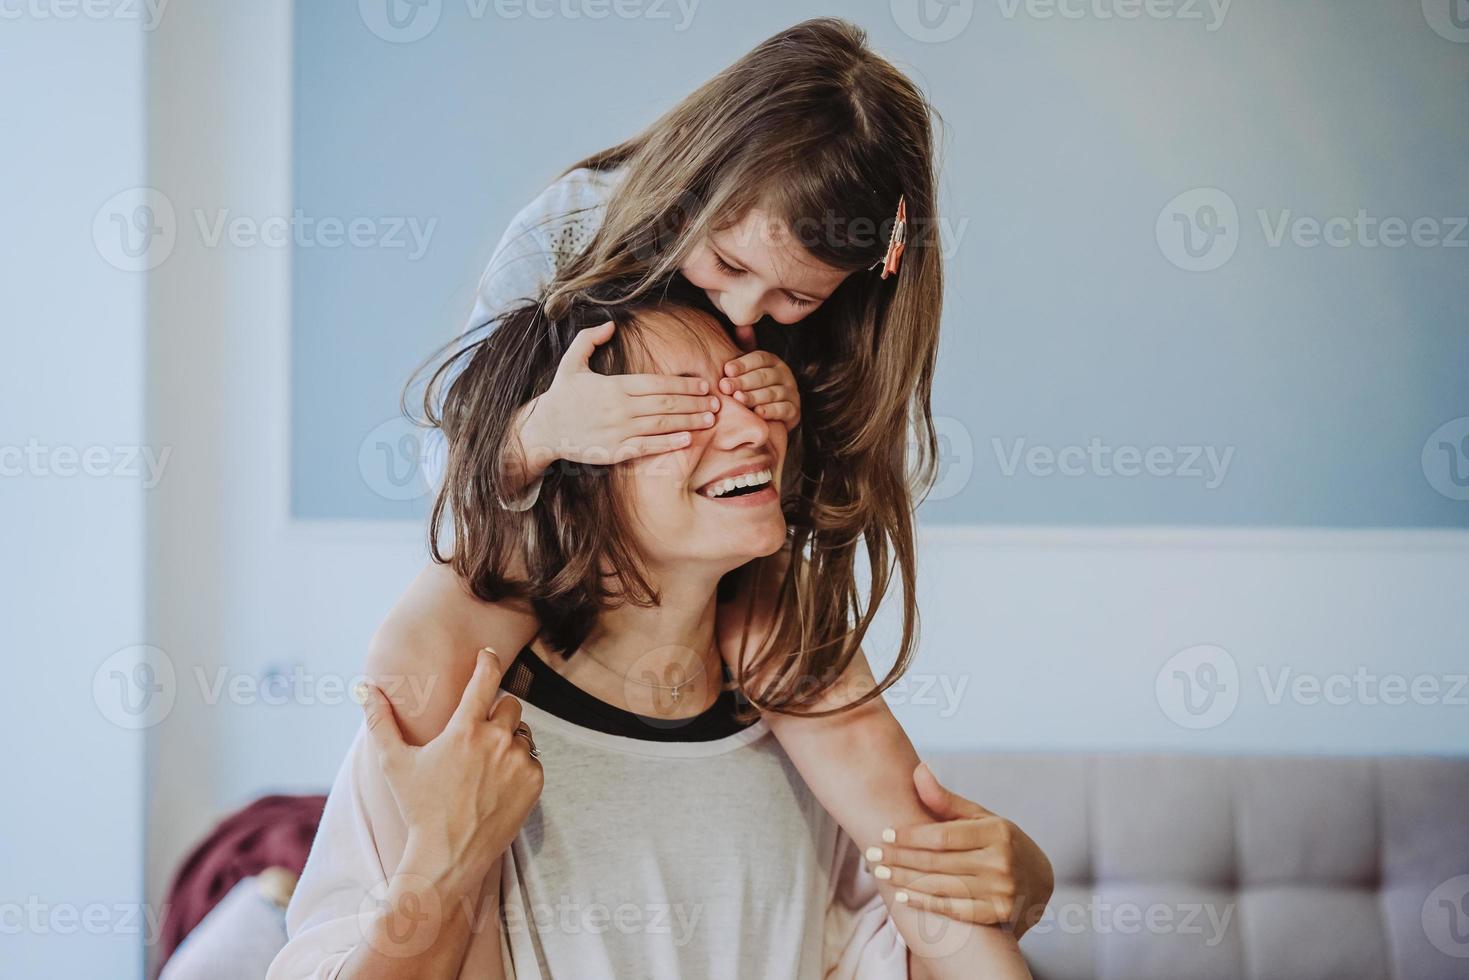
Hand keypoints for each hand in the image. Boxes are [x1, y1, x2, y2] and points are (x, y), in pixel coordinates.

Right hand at [361, 648, 543, 892]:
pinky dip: (518, 767)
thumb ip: (380, 722)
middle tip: (478, 736)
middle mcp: (496, 741)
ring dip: (507, 741)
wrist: (448, 856)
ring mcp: (519, 762)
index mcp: (465, 730)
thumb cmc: (418, 808)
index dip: (488, 662)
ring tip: (484, 768)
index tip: (489, 655)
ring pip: (522, 733)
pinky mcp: (534, 782)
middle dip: (497, 713)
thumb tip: (365, 689)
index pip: (485, 679)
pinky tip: (497, 786)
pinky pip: (532, 760)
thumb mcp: (394, 764)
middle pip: (511, 704)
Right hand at [516, 321, 719, 473]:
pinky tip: (687, 439)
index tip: (704, 384)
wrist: (544, 430)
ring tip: (710, 419)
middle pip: (666, 403)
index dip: (684, 384)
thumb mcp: (571, 362)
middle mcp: (620, 407)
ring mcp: (619, 430)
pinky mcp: (615, 450)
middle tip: (717, 402)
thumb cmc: (561, 396)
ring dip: (689, 421)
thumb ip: (589, 339)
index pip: (658, 383)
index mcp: (615, 385)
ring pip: (662, 424)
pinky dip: (669, 443)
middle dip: (694, 402)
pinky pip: (648, 447)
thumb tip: (611, 324)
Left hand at [719, 350, 799, 429]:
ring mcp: (791, 392)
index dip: (743, 364)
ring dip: (754, 396)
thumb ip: (745, 348)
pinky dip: (771, 411)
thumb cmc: (754, 388)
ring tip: (738, 399)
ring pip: (773, 393)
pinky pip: (784, 410)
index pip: (759, 358)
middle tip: (725, 386)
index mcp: (772, 361)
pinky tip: (758, 412)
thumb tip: (741, 327)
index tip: (727, 369)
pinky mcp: (794, 411)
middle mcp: (784, 374)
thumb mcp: (748, 368)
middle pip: (764, 376)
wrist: (771, 414)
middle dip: (743, 381)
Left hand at [865, 763, 1052, 936]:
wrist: (1040, 881)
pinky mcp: (999, 915)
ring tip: (879, 874)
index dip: (911, 835)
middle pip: (938, 862)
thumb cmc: (1000, 842)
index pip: (944, 835)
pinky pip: (954, 911)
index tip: (884, 833)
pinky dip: (925, 904)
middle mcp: (1001, 862)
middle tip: (872, 856)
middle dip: (900, 859)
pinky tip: (902, 896)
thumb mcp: (981, 817)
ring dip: (906, 881)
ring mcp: (1001, 892)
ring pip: (942, 887)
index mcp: (997, 832)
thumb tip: (919, 770)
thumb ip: (946, 800)